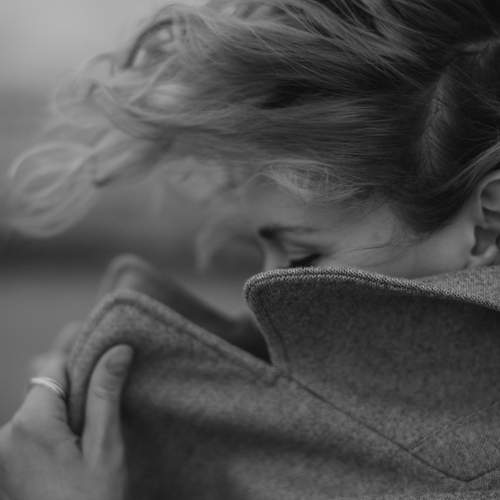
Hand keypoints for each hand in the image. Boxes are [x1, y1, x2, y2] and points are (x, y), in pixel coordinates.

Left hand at [0, 344, 132, 499]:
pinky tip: (78, 437)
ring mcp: (2, 451)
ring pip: (37, 406)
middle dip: (74, 378)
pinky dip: (54, 423)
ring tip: (96, 417)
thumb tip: (118, 350)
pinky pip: (30, 428)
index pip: (52, 365)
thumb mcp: (105, 448)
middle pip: (43, 385)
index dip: (77, 348)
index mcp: (30, 425)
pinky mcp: (5, 465)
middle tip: (108, 376)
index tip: (98, 334)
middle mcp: (6, 434)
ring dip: (66, 403)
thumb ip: (105, 394)